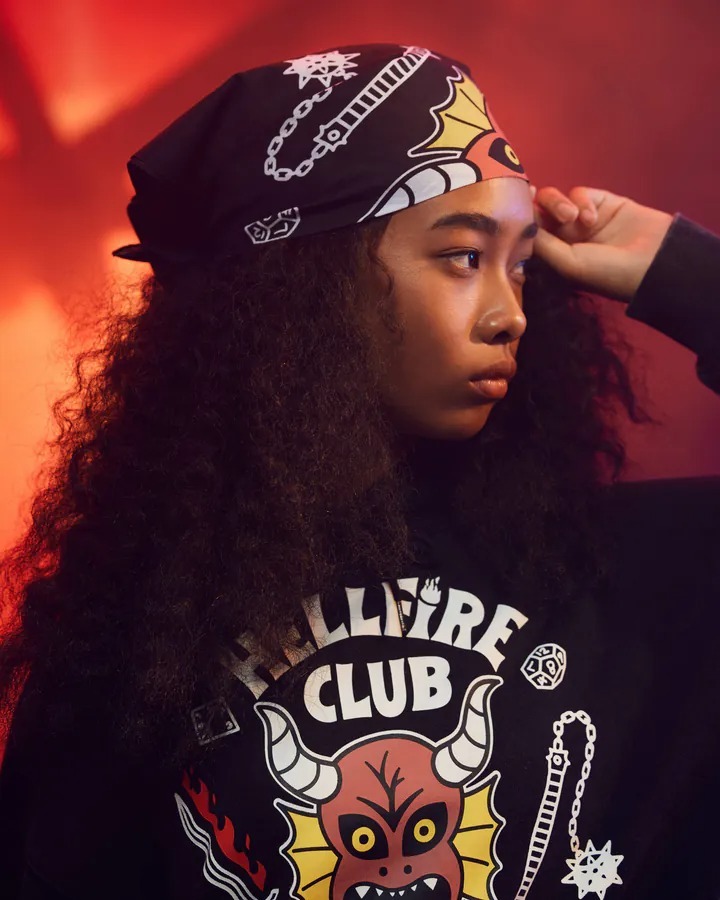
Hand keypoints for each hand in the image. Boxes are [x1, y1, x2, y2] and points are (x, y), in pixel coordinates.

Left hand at [530, 185, 673, 301]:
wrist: (653, 261)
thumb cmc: (607, 272)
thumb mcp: (567, 263)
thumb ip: (542, 243)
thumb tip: (519, 224)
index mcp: (555, 256)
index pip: (530, 233)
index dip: (520, 220)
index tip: (514, 207)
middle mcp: (565, 237)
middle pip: (539, 212)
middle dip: (537, 206)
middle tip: (535, 201)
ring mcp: (582, 219)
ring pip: (556, 199)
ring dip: (558, 204)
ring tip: (571, 217)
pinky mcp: (602, 202)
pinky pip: (581, 193)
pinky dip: (582, 201)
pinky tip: (592, 217)